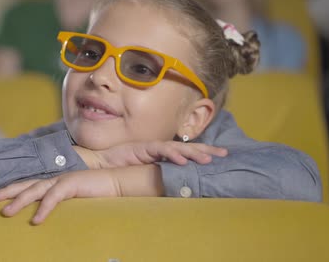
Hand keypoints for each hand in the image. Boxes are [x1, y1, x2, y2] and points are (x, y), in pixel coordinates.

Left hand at [0, 170, 119, 224]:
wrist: (116, 182)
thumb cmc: (95, 191)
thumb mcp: (73, 198)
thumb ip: (59, 200)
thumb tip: (42, 212)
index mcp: (53, 181)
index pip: (27, 184)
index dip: (11, 189)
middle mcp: (54, 178)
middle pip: (25, 184)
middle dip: (6, 191)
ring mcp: (62, 180)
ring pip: (35, 190)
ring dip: (19, 201)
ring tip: (5, 213)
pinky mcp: (72, 184)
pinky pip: (54, 197)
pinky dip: (44, 209)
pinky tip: (35, 220)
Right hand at [75, 141, 226, 169]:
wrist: (103, 163)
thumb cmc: (124, 168)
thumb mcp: (148, 172)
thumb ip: (161, 173)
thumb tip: (178, 183)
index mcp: (164, 153)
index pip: (187, 151)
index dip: (204, 152)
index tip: (221, 156)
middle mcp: (161, 147)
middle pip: (188, 146)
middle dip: (207, 149)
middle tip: (225, 154)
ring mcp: (153, 146)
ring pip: (178, 147)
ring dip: (194, 153)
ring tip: (208, 159)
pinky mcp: (143, 148)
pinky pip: (161, 150)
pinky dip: (173, 154)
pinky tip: (183, 160)